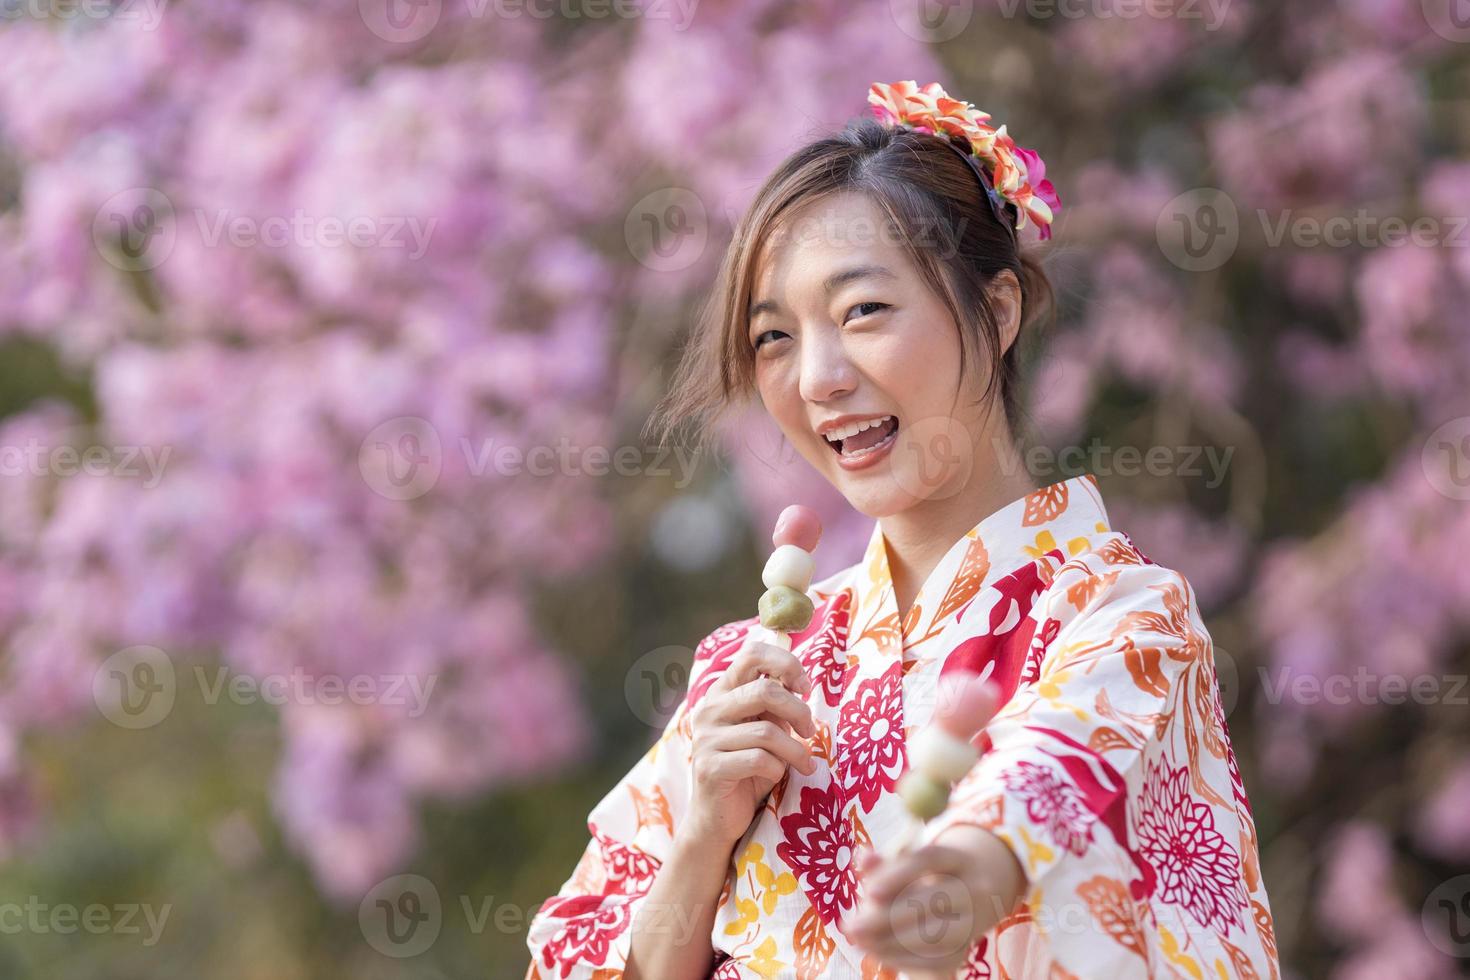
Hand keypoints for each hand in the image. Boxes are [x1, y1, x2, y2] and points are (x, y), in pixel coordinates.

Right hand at [683, 637, 816, 848]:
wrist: (719, 817)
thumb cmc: (749, 769)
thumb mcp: (765, 729)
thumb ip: (774, 706)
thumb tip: (800, 684)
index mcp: (722, 692)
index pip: (752, 653)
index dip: (786, 663)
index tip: (804, 687)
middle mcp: (709, 710)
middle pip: (765, 690)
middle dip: (799, 711)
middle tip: (810, 731)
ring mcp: (706, 739)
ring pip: (766, 731)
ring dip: (795, 750)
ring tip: (804, 762)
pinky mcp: (710, 768)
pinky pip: (758, 760)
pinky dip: (777, 769)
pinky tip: (778, 777)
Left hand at [842, 825, 1024, 973]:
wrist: (971, 901)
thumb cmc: (927, 879)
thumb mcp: (908, 866)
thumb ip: (884, 864)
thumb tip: (863, 858)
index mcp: (958, 858)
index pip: (930, 859)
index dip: (900, 874)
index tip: (870, 892)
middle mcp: (974, 888)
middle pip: (934, 900)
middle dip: (888, 916)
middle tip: (853, 926)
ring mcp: (973, 921)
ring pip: (937, 934)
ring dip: (892, 941)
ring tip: (859, 941)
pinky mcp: (965, 950)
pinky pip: (936, 959)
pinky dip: (903, 959)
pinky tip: (876, 952)